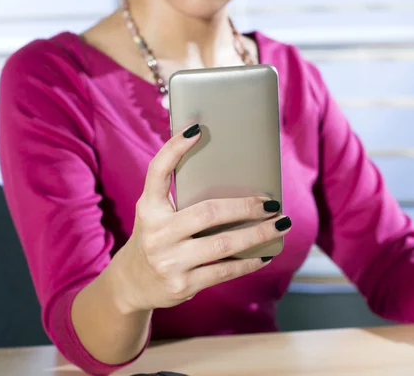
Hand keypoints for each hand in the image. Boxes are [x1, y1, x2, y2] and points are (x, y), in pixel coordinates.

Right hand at [113, 124, 290, 312]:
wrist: (132, 284)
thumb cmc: (158, 238)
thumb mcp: (158, 216)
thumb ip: (182, 199)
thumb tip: (238, 183)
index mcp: (149, 208)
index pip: (158, 171)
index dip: (174, 148)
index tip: (197, 128)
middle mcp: (156, 233)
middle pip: (208, 212)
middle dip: (246, 207)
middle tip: (272, 203)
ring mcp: (168, 261)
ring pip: (222, 243)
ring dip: (258, 234)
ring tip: (281, 225)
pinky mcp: (182, 284)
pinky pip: (224, 270)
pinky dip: (248, 261)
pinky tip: (265, 254)